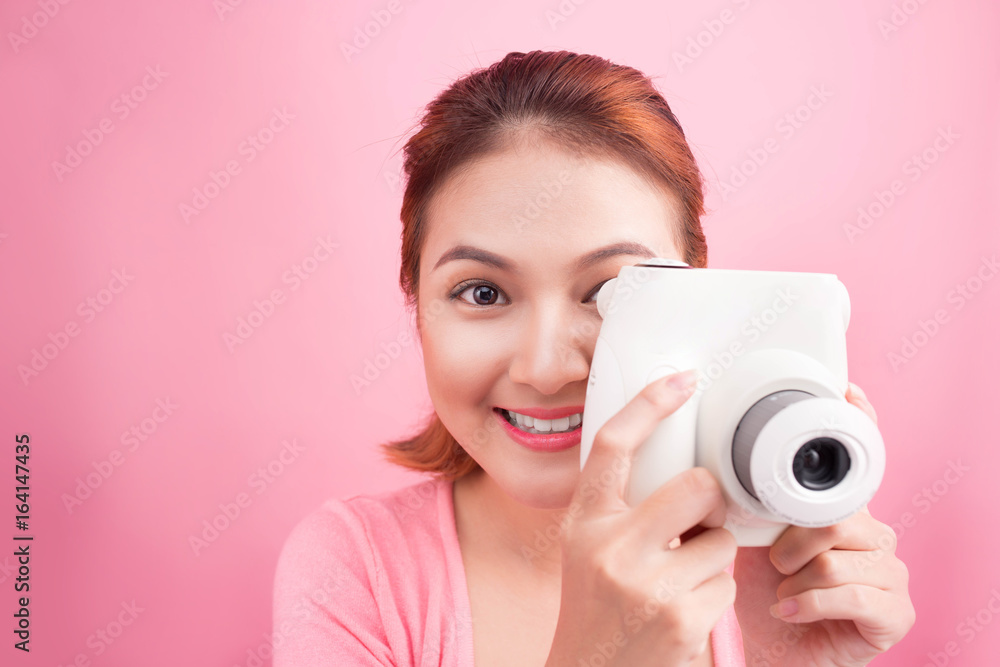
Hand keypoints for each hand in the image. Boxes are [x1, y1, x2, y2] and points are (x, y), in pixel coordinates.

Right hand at [546, 369, 737, 666]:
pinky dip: (713, 598)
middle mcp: (609, 547)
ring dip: (711, 561)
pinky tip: (683, 615)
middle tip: (697, 524)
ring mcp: (645, 583)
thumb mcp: (590, 550)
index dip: (648, 405)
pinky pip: (725, 583)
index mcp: (584, 522)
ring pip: (720, 540)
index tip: (680, 379)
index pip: (613, 446)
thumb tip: (688, 474)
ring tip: (678, 584)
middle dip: (710, 502)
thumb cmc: (597, 609)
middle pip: (695, 486)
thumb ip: (623, 510)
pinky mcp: (680, 618)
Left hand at [733, 382, 914, 665]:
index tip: (848, 392)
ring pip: (838, 554)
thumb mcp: (739, 540)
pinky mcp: (893, 613)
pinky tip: (790, 609)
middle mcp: (872, 535)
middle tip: (772, 561)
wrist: (768, 654)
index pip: (859, 464)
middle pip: (837, 513)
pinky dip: (810, 603)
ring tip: (781, 590)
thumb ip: (737, 502)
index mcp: (840, 511)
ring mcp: (888, 573)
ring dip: (797, 576)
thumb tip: (701, 464)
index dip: (860, 424)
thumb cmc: (755, 596)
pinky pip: (853, 594)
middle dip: (792, 540)